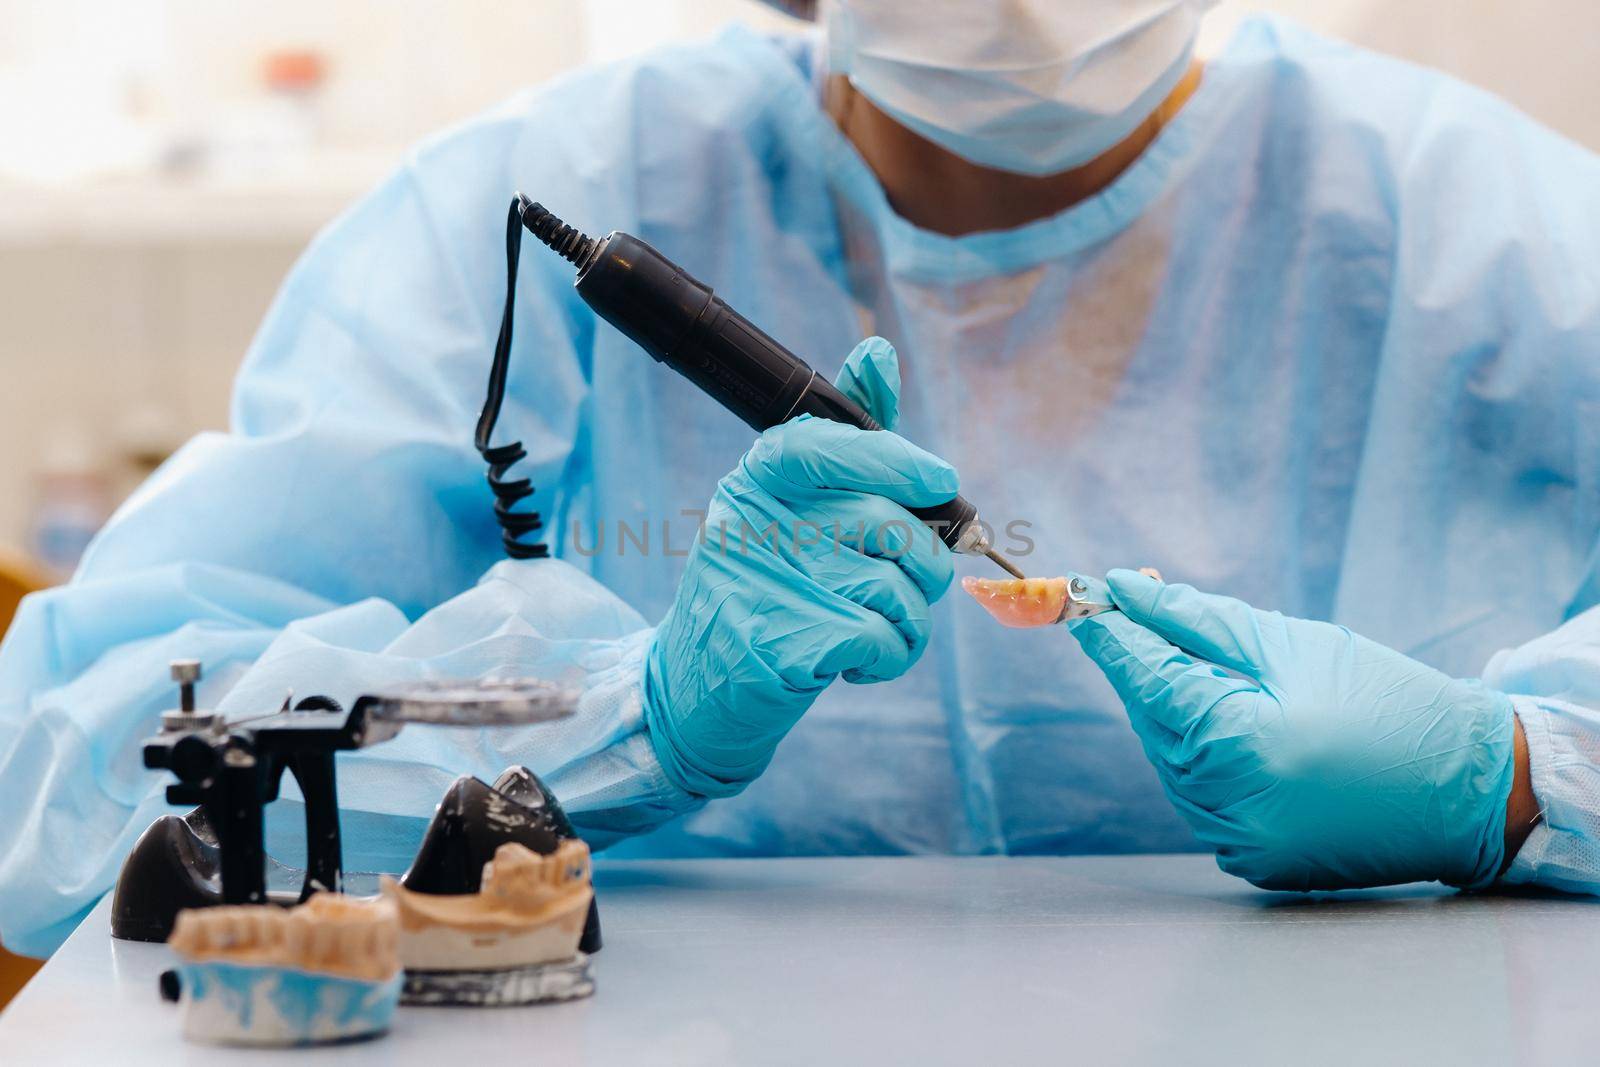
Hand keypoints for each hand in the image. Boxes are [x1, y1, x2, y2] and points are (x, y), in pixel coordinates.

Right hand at [644, 337, 956, 796]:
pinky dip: (891, 657)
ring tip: (870, 629)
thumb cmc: (765, 588)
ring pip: (898, 587)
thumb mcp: (790, 509)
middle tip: (904, 586)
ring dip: (907, 620)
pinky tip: (857, 663)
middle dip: (924, 564)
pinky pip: (885, 637)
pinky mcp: (785, 644)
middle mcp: (756, 521)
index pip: (831, 444)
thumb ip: (844, 443)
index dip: (897, 460)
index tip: (940, 481)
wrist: (697, 688)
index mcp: (758, 478)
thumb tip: (878, 353)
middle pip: (889, 524)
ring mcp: (769, 582)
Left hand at [1072, 569, 1517, 890]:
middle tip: (1140, 612)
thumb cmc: (1389, 700)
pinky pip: (1200, 799)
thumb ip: (1196, 620)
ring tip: (1215, 675)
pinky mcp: (1254, 864)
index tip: (1079, 598)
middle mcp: (1229, 804)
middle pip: (1153, 720)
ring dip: (1175, 715)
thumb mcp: (1294, 644)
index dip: (1111, 636)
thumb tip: (1123, 589)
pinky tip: (1237, 731)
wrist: (1476, 788)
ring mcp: (1239, 843)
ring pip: (1170, 761)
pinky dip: (1204, 760)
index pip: (1146, 679)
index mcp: (1241, 742)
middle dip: (1145, 667)